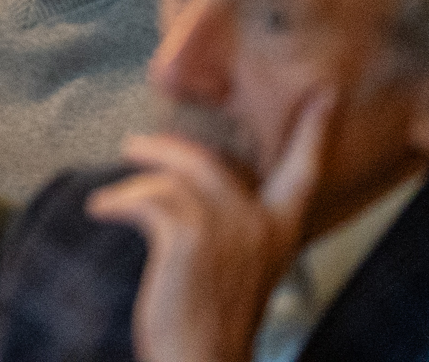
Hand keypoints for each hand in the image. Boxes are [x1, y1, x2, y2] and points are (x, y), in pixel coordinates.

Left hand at [86, 91, 333, 361]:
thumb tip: (191, 186)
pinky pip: (147, 199)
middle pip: (210, 160)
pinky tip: (102, 210)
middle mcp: (262, 223)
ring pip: (174, 175)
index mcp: (282, 230)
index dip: (315, 131)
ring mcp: (228, 227)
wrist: (203, 360)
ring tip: (110, 194)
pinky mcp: (189, 235)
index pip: (305, 171)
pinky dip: (117, 202)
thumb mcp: (239, 267)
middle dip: (166, 149)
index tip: (326, 93)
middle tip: (135, 146)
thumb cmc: (213, 320)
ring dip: (135, 179)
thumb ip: (235, 226)